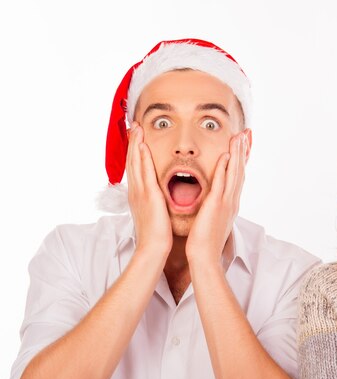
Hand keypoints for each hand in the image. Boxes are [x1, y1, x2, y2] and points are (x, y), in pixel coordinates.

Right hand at [126, 122, 171, 256]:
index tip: (137, 137)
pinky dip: (141, 158)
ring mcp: (140, 192)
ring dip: (135, 144)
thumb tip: (158, 198)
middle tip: (134, 125)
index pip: (135, 168)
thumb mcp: (154, 214)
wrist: (153, 248)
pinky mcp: (148, 195)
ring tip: (137, 128)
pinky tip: (142, 145)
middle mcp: (136, 191)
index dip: (135, 151)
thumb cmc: (156, 235)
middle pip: (132, 161)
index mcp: (138, 195)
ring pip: (135, 162)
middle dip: (133, 142)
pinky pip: (144, 172)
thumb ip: (155, 203)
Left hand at [186, 130, 249, 266]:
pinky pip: (222, 183)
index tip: (244, 144)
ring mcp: (226, 202)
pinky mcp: (216, 205)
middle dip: (244, 151)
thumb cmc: (205, 241)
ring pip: (234, 173)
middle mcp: (232, 200)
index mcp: (231, 203)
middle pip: (240, 170)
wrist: (205, 257)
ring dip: (238, 153)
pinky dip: (225, 168)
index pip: (238, 176)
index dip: (242, 159)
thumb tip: (215, 201)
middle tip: (247, 133)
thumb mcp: (214, 220)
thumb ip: (216, 207)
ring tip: (240, 136)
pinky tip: (226, 155)